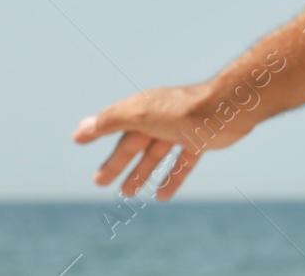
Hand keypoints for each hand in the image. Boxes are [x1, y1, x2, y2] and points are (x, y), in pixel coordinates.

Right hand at [72, 82, 249, 198]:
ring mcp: (181, 129)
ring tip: (129, 194)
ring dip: (142, 172)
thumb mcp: (140, 115)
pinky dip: (172, 177)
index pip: (114, 123)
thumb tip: (81, 129)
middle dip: (117, 163)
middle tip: (100, 183)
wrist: (226, 109)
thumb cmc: (181, 110)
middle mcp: (161, 117)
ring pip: (156, 154)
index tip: (78, 140)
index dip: (96, 132)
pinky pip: (182, 162)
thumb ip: (111, 121)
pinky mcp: (200, 140)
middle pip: (134, 143)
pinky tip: (163, 196)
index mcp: (144, 109)